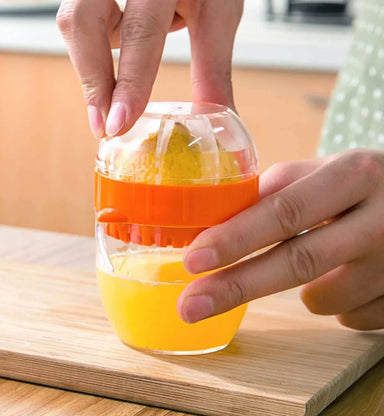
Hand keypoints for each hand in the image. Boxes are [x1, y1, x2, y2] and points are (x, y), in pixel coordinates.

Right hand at [57, 0, 243, 137]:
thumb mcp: (219, 12)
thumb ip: (213, 67)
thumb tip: (221, 117)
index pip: (140, 32)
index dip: (127, 81)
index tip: (119, 123)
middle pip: (83, 21)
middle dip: (92, 81)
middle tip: (104, 127)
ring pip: (73, 21)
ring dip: (90, 69)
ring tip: (109, 104)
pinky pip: (80, 19)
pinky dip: (92, 52)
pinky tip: (112, 69)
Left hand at [178, 149, 383, 329]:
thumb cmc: (366, 188)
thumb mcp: (330, 171)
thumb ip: (280, 189)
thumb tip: (221, 218)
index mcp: (354, 176)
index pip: (284, 211)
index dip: (235, 239)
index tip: (193, 260)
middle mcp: (382, 220)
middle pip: (297, 262)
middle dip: (235, 287)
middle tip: (190, 305)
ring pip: (321, 300)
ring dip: (304, 289)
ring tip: (320, 260)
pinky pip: (350, 317)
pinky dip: (335, 302)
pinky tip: (351, 276)